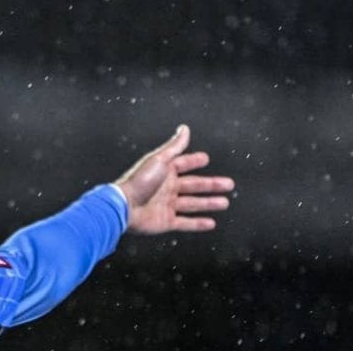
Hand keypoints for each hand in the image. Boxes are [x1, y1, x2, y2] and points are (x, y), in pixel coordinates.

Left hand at [115, 125, 234, 234]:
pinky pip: (185, 223)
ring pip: (192, 204)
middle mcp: (166, 188)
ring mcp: (166, 205)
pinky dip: (198, 224)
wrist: (124, 207)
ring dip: (208, 203)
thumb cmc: (139, 181)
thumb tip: (184, 129)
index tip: (206, 159)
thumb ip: (174, 146)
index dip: (194, 161)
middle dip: (211, 185)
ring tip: (224, 202)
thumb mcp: (159, 159)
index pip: (183, 164)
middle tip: (228, 184)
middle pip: (193, 185)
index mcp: (164, 171)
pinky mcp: (165, 221)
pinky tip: (211, 223)